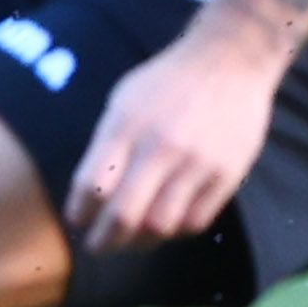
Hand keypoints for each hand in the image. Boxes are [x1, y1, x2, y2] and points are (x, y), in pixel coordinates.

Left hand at [68, 22, 281, 251]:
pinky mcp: (228, 174)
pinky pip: (195, 220)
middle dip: (105, 239)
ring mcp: (198, 163)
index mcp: (126, 126)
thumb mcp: (124, 100)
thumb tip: (93, 191)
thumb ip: (108, 143)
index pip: (92, 184)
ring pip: (162, 225)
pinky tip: (165, 226)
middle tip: (97, 246)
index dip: (80, 211)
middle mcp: (160, 147)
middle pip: (124, 214)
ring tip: (131, 241)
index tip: (77, 220)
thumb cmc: (167, 80)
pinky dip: (175, 231)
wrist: (230, 60)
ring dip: (140, 241)